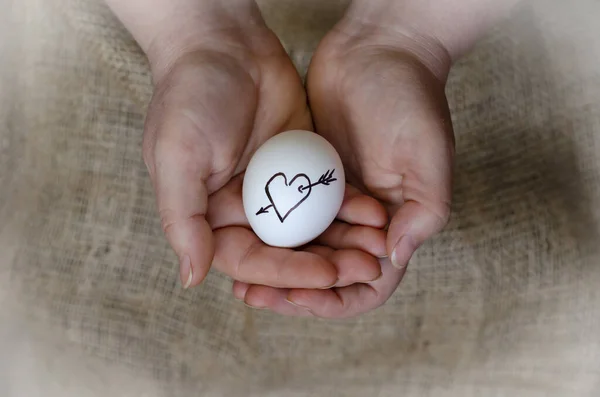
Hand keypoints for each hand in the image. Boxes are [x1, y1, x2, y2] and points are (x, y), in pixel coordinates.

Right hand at [114, 2, 387, 291]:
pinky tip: (376, 212)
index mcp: (211, 218)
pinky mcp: (304, 168)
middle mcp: (245, 211)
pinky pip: (329, 194)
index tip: (325, 276)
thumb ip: (183, 218)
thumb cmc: (190, 95)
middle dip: (325, 265)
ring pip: (314, 229)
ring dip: (346, 242)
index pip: (251, 261)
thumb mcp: (175, 156)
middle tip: (363, 268)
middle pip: (288, 253)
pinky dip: (352, 206)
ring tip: (378, 249)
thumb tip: (192, 278)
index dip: (288, 273)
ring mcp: (277, 190)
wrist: (225, 41)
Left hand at [239, 11, 455, 317]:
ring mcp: (333, 199)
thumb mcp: (429, 154)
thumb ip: (423, 211)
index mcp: (397, 224)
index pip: (368, 284)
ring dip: (275, 267)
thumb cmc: (411, 98)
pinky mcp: (309, 177)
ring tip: (240, 280)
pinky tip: (239, 237)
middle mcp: (364, 220)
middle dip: (293, 290)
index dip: (335, 299)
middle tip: (254, 294)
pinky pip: (286, 214)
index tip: (300, 297)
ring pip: (302, 248)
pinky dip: (268, 232)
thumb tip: (392, 259)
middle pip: (327, 273)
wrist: (378, 48)